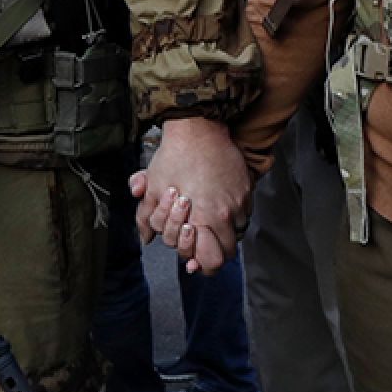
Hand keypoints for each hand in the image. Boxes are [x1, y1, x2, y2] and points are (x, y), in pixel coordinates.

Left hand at [129, 117, 251, 273]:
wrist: (198, 127)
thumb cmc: (175, 156)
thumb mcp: (153, 188)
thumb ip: (148, 218)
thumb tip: (146, 238)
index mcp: (203, 219)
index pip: (211, 261)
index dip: (201, 265)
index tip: (193, 262)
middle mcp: (225, 214)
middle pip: (226, 252)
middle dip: (211, 251)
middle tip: (199, 242)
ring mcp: (239, 202)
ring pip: (236, 233)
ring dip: (222, 234)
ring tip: (207, 223)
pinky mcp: (246, 189)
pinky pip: (243, 214)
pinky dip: (232, 217)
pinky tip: (217, 206)